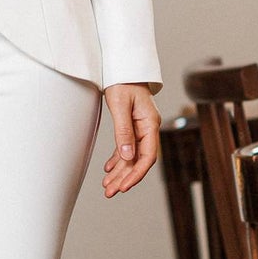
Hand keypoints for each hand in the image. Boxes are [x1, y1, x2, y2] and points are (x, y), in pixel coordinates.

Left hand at [101, 82, 159, 196]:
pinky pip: (126, 148)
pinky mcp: (132, 126)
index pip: (148, 156)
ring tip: (107, 187)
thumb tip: (126, 156)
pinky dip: (117, 160)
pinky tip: (108, 170)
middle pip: (139, 160)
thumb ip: (123, 131)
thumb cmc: (123, 82)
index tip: (123, 187)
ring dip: (120, 172)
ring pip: (131, 156)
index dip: (136, 174)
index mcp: (151, 124)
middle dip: (125, 178)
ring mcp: (141, 128)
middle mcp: (148, 128)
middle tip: (110, 192)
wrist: (123, 66)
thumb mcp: (120, 106)